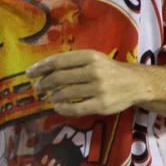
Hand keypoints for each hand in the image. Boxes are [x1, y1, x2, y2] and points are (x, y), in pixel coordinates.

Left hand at [28, 50, 149, 116]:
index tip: (29, 73)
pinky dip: (62, 109)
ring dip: (53, 96)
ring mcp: (98, 89)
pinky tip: (58, 107)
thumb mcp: (95, 59)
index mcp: (91, 56)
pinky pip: (75, 108)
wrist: (136, 83)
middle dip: (43, 83)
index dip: (41, 67)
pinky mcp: (101, 104)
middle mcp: (94, 71)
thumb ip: (73, 62)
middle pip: (59, 78)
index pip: (59, 61)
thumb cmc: (110, 70)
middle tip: (37, 88)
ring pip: (65, 94)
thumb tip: (43, 70)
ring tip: (50, 97)